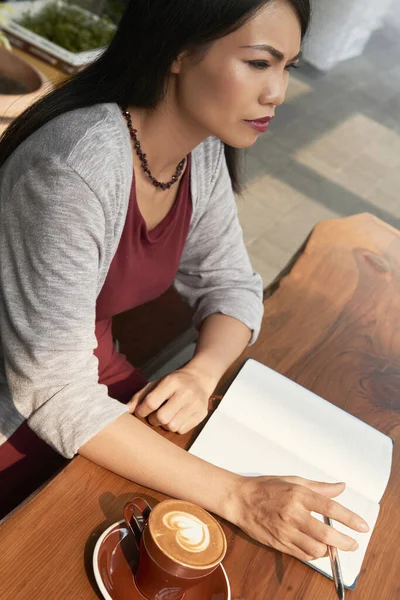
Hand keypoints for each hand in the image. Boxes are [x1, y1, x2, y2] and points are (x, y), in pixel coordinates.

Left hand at [127, 366, 215, 433]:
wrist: (199, 379)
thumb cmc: (173, 383)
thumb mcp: (156, 383)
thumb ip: (140, 396)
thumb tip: (126, 409)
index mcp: (171, 382)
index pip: (151, 402)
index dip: (141, 411)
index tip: (141, 411)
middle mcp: (185, 392)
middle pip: (162, 417)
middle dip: (153, 420)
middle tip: (154, 416)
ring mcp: (195, 404)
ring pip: (172, 426)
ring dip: (165, 425)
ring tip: (166, 417)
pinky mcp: (202, 414)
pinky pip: (182, 430)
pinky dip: (176, 427)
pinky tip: (177, 417)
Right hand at [227, 476, 369, 560]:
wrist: (239, 500)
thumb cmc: (265, 487)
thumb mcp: (293, 480)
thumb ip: (320, 487)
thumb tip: (341, 487)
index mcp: (298, 494)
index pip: (330, 508)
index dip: (350, 519)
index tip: (362, 526)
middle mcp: (293, 513)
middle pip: (326, 535)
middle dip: (345, 542)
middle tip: (352, 544)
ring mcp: (285, 530)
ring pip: (316, 549)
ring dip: (328, 550)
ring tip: (332, 546)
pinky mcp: (279, 543)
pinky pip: (302, 555)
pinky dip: (314, 554)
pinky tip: (317, 548)